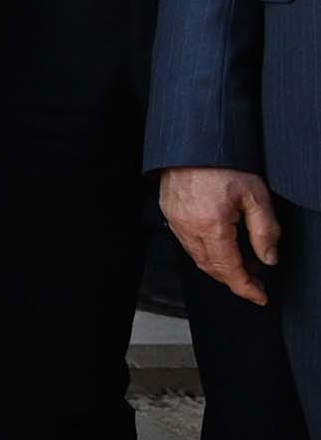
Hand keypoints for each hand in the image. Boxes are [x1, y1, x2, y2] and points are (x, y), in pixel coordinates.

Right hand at [163, 165, 283, 308]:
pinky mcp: (170, 214)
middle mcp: (189, 228)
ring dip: (220, 267)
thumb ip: (265, 231)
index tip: (260, 297)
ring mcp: (176, 222)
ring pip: (198, 258)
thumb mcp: (256, 195)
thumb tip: (269, 259)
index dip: (246, 288)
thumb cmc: (224, 163)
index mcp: (211, 226)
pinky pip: (188, 243)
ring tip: (244, 264)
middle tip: (256, 281)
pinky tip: (221, 246)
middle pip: (211, 268)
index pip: (229, 269)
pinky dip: (206, 252)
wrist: (194, 142)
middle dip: (235, 280)